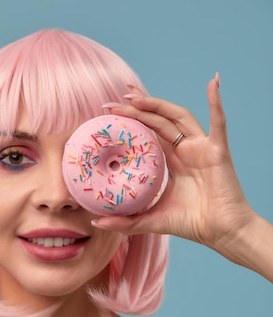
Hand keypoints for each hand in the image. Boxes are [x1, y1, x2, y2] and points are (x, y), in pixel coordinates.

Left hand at [93, 76, 253, 258]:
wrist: (221, 232)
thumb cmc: (191, 224)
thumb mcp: (151, 220)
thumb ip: (125, 221)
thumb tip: (96, 221)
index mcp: (172, 161)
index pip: (148, 133)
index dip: (130, 121)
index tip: (107, 114)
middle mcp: (185, 149)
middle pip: (158, 120)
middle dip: (136, 108)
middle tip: (111, 103)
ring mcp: (201, 148)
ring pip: (177, 117)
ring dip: (157, 104)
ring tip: (133, 97)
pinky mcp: (217, 151)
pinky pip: (218, 123)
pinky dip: (216, 102)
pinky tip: (213, 83)